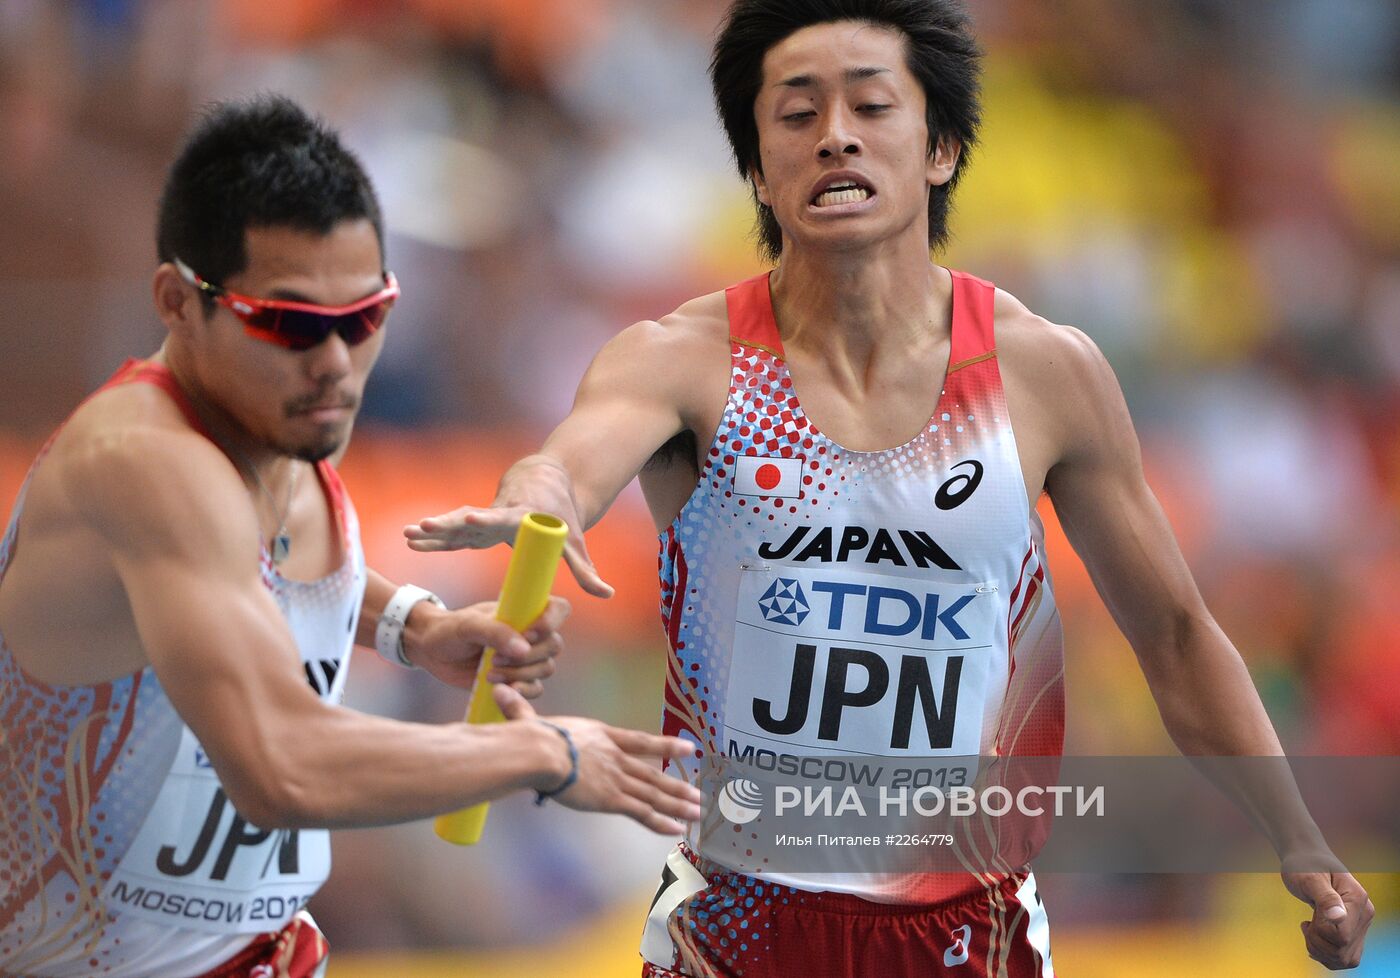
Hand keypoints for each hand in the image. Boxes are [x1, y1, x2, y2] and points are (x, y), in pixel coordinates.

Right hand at [402, 457, 613, 597]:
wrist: (545, 482)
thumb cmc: (561, 516)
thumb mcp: (574, 542)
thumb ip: (586, 570)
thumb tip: (606, 594)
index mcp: (520, 515)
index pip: (502, 517)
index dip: (488, 517)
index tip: (472, 516)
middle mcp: (497, 514)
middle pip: (469, 519)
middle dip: (447, 523)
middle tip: (423, 525)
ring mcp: (483, 518)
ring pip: (455, 524)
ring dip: (433, 530)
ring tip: (407, 533)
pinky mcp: (475, 524)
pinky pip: (452, 532)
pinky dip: (433, 537)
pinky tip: (411, 540)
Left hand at [405, 596, 569, 695]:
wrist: (432, 652)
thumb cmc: (450, 630)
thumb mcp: (468, 626)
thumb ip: (495, 633)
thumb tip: (523, 649)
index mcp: (525, 610)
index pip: (558, 609)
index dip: (551, 622)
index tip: (528, 634)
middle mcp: (530, 632)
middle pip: (554, 645)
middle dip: (528, 657)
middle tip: (495, 658)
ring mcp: (525, 657)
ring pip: (545, 668)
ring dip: (521, 675)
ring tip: (490, 673)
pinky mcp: (517, 679)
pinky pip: (535, 688)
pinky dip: (521, 691)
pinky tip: (499, 689)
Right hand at [495, 685, 701, 834]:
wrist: (540, 752)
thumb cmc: (531, 737)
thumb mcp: (528, 721)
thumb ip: (518, 710)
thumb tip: (498, 694)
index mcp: (601, 736)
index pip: (640, 742)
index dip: (666, 747)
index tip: (689, 749)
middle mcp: (615, 757)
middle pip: (653, 775)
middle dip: (678, 787)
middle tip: (700, 795)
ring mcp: (615, 778)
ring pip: (654, 794)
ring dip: (678, 804)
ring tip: (699, 812)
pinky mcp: (611, 798)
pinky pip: (642, 812)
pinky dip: (661, 820)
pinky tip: (678, 828)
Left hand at [1282, 869, 1374, 969]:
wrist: (1306, 859)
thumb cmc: (1305, 865)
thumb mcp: (1309, 878)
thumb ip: (1325, 898)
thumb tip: (1338, 917)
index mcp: (1357, 900)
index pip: (1342, 936)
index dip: (1320, 932)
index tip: (1310, 917)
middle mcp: (1364, 915)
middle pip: (1342, 952)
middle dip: (1317, 943)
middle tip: (1307, 923)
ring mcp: (1360, 925)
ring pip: (1343, 959)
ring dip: (1319, 950)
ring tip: (1310, 929)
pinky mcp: (1352, 932)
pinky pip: (1343, 957)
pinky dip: (1325, 954)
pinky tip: (1314, 938)